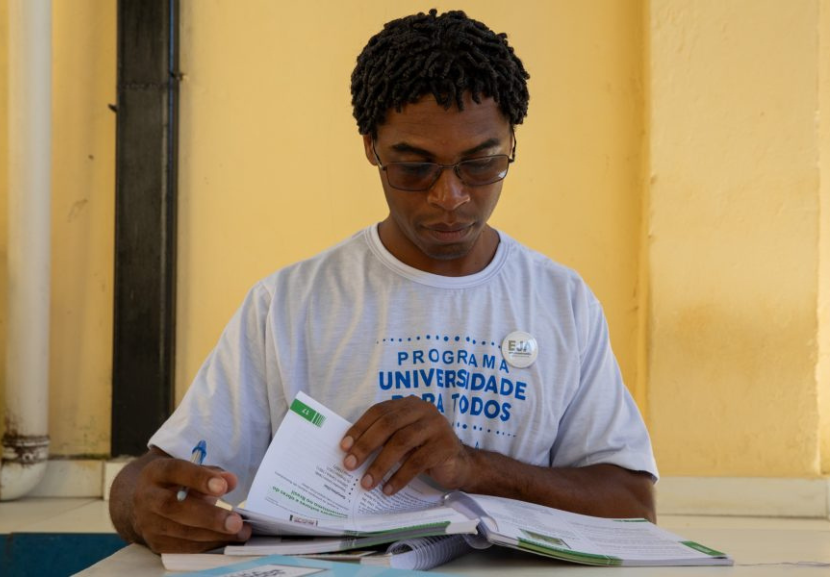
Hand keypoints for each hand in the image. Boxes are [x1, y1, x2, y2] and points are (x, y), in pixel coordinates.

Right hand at [130, 453, 251, 552]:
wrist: (146, 504)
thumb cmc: (176, 483)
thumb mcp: (191, 470)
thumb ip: (212, 473)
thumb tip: (230, 481)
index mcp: (156, 472)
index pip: (175, 471)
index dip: (199, 479)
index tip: (223, 487)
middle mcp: (147, 498)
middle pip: (175, 507)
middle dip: (209, 516)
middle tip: (236, 522)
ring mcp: (148, 523)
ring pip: (181, 531)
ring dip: (214, 534)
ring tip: (240, 532)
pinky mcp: (155, 543)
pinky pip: (183, 547)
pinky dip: (208, 544)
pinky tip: (226, 540)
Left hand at [339, 396, 473, 494]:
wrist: (460, 464)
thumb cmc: (425, 450)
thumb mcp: (404, 439)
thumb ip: (384, 438)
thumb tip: (351, 452)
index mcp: (409, 404)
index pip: (379, 411)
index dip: (360, 428)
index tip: (343, 447)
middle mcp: (424, 410)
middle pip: (388, 424)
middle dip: (366, 445)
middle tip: (349, 465)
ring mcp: (436, 426)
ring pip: (401, 442)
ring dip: (380, 464)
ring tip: (366, 483)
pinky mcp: (445, 446)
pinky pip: (417, 462)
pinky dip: (399, 477)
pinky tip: (388, 489)